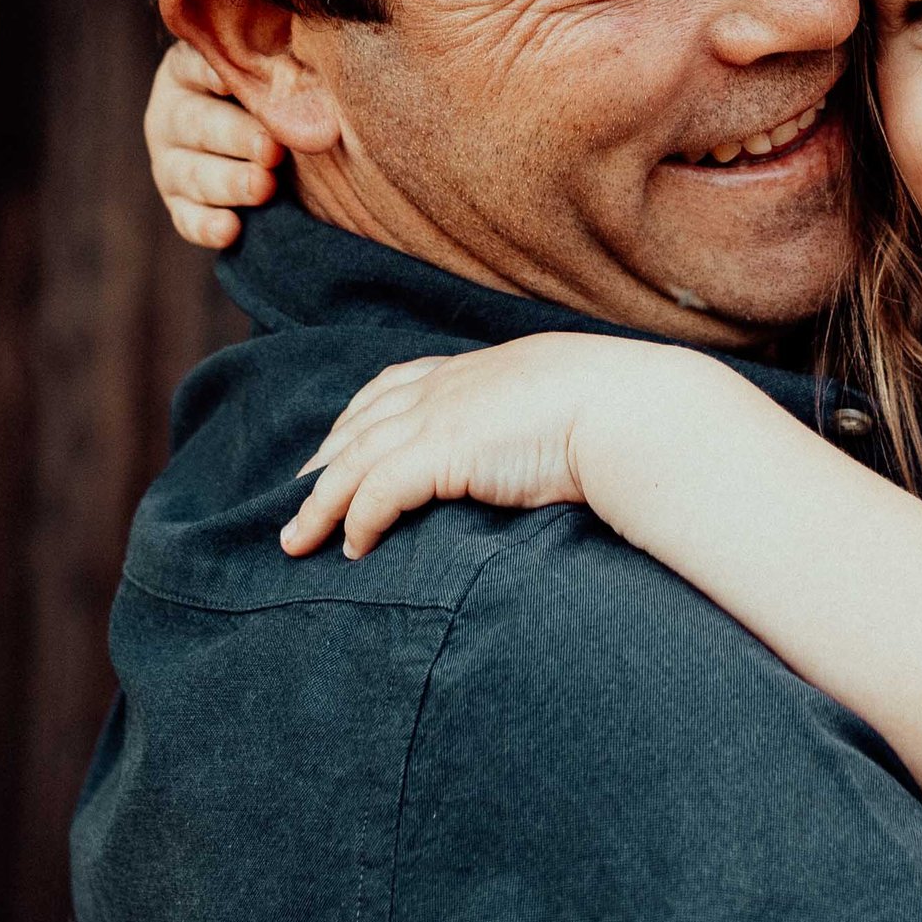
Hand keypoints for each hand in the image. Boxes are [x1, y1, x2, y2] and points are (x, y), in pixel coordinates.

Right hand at [145, 39, 281, 248]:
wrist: (261, 135)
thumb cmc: (269, 91)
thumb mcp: (267, 71)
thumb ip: (280, 68)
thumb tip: (307, 74)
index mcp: (186, 72)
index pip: (192, 66)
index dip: (209, 73)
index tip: (231, 83)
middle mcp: (172, 115)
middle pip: (196, 123)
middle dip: (236, 137)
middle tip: (272, 148)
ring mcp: (169, 162)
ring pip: (191, 174)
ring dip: (229, 182)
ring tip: (264, 187)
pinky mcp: (178, 203)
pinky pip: (187, 218)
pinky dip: (207, 226)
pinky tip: (231, 229)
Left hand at [281, 334, 683, 559]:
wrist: (629, 408)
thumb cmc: (613, 411)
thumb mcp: (559, 399)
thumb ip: (529, 417)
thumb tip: (538, 444)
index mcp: (472, 371)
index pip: (391, 388)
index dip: (353, 421)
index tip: (330, 448)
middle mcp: (445, 388)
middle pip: (358, 426)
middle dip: (321, 466)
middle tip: (292, 503)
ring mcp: (441, 417)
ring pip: (353, 462)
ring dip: (320, 505)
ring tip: (297, 541)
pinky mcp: (444, 453)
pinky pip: (379, 492)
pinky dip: (357, 521)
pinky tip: (351, 549)